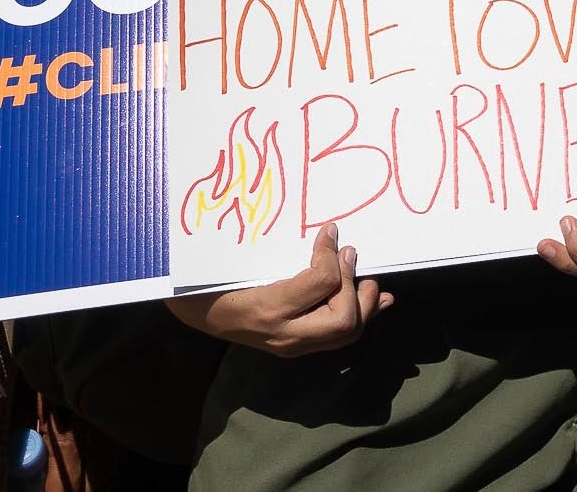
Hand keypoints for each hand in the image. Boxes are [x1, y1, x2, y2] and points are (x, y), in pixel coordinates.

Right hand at [168, 224, 390, 356]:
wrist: (196, 312)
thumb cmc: (214, 279)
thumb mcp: (238, 258)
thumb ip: (281, 248)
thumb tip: (327, 230)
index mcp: (266, 308)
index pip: (320, 283)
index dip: (331, 253)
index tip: (330, 231)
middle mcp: (283, 335)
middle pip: (343, 320)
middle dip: (354, 286)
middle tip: (350, 254)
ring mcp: (292, 345)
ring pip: (346, 333)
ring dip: (364, 302)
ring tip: (367, 277)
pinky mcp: (298, 346)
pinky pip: (339, 337)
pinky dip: (364, 315)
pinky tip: (380, 300)